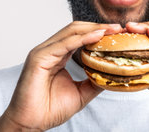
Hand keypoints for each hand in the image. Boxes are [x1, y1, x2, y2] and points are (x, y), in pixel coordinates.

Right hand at [0, 21, 122, 130]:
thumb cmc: (49, 109)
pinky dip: (82, 38)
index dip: (99, 32)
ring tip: (111, 30)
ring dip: (93, 29)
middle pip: (76, 29)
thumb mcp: (81, 93)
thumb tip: (112, 74)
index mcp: (58, 55)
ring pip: (70, 32)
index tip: (118, 33)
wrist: (30, 123)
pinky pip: (64, 44)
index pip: (80, 36)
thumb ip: (94, 81)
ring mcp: (43, 51)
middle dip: (98, 26)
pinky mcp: (39, 57)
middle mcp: (50, 50)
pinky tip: (97, 37)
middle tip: (118, 28)